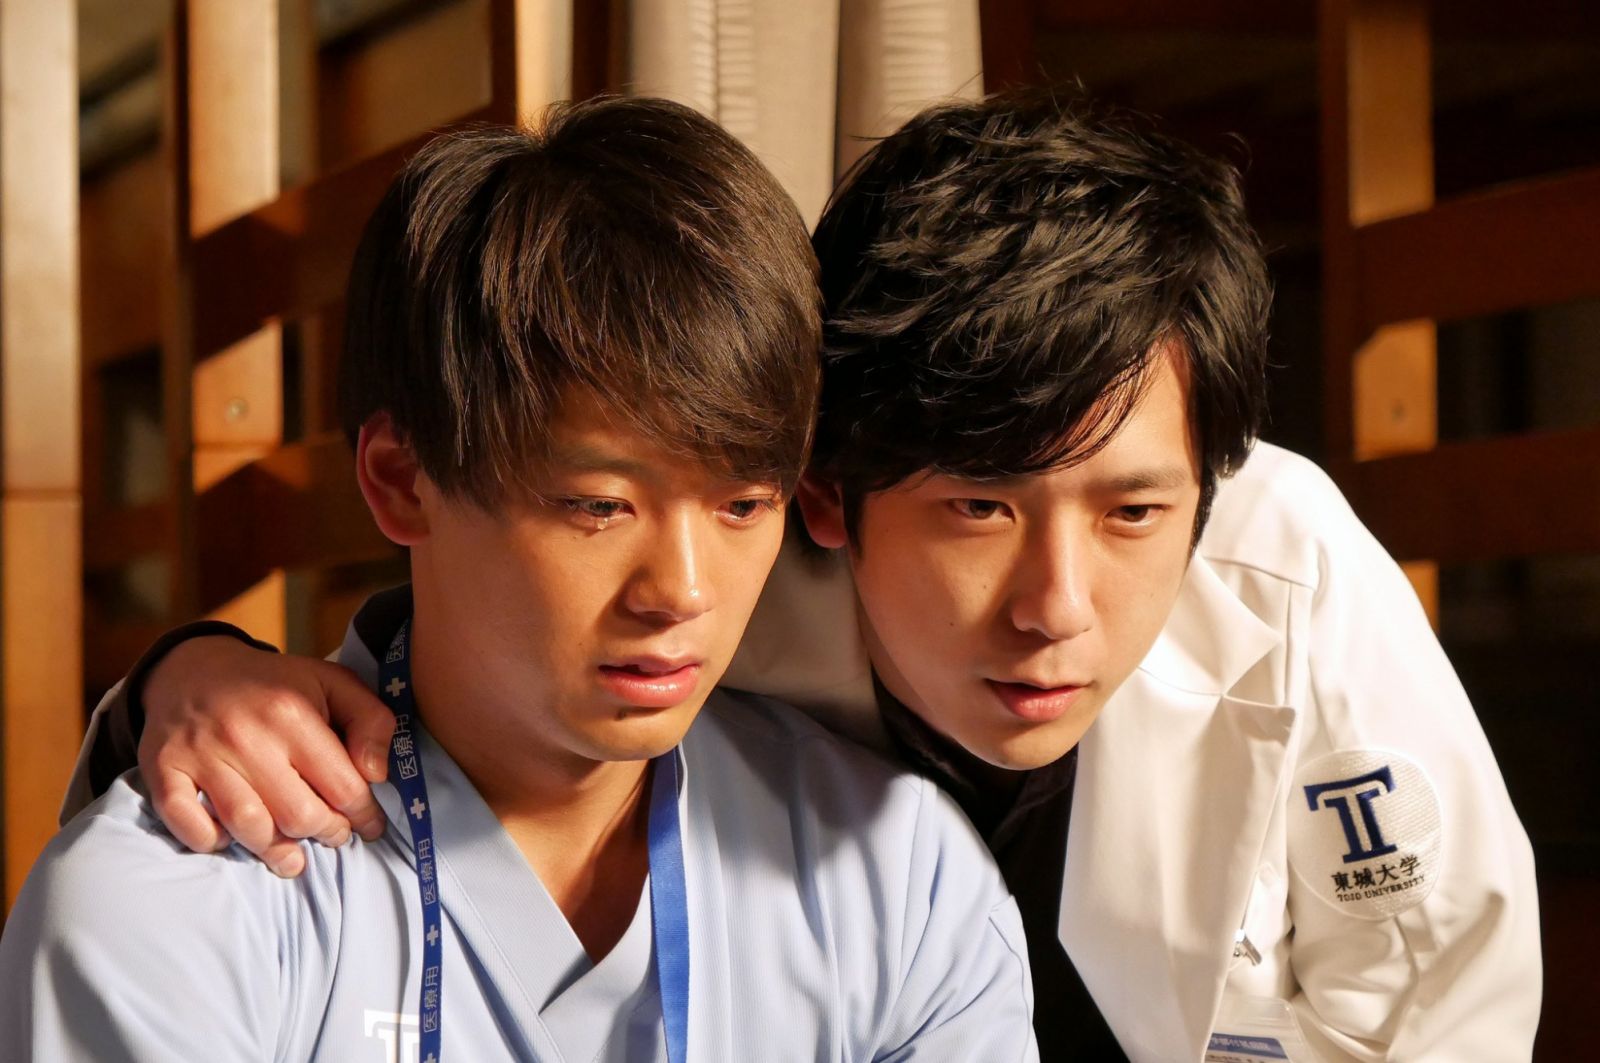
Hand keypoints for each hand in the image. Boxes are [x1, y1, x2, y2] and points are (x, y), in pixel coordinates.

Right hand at [137, 636, 395, 877]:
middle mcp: (245, 734)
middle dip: (326, 833)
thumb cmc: (274, 684)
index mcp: (292, 712)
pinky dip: (212, 841)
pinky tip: (232, 839)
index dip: (363, 814)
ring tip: (294, 857)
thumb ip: (371, 721)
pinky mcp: (164, 769)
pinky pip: (189, 825)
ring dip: (277, 851)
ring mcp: (200, 754)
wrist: (194, 667)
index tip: (370, 825)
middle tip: (334, 835)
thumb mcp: (333, 683)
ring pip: (248, 827)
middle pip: (298, 814)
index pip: (342, 785)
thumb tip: (376, 774)